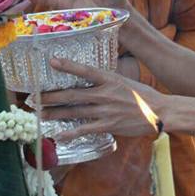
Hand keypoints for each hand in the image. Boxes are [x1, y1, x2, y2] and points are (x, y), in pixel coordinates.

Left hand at [39, 56, 163, 139]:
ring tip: (40, 114)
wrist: (160, 112)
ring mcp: (106, 110)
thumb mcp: (124, 81)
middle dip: (51, 97)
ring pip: (75, 111)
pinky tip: (59, 135)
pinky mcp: (109, 125)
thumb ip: (107, 82)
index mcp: (110, 79)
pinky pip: (86, 129)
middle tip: (34, 98)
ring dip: (55, 113)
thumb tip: (92, 80)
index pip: (85, 69)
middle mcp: (105, 93)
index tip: (52, 61)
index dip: (68, 65)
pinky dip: (71, 133)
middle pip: (73, 94)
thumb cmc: (143, 96)